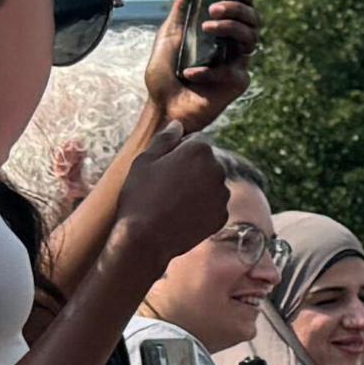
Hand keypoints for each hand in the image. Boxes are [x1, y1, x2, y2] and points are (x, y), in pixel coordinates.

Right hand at [109, 122, 230, 269]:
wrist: (146, 239)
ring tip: (172, 202)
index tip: (163, 167)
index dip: (177, 152)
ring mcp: (223, 194)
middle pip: (206, 162)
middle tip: (165, 186)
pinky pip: (213, 206)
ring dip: (198, 188)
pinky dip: (201, 208)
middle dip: (191, 169)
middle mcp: (218, 169)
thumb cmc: (140, 196)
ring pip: (211, 184)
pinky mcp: (222, 216)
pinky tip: (181, 215)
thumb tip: (178, 125)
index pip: (195, 141)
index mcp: (200, 150)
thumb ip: (164, 139)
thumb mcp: (144, 161)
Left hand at [143, 0, 262, 133]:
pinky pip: (231, 70)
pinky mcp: (237, 83)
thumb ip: (182, 6)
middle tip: (215, 10)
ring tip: (206, 30)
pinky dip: (209, 70)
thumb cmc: (165, 73)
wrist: (162, 105)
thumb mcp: (169, 33)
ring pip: (251, 40)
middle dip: (237, 10)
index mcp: (220, 32)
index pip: (242, 9)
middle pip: (253, 21)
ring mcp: (237, 64)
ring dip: (230, 29)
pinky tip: (190, 72)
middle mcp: (233, 46)